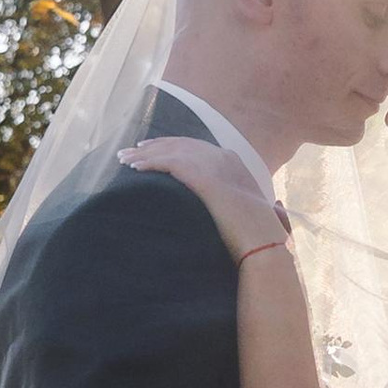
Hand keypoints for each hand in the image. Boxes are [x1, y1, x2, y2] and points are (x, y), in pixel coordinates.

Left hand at [120, 135, 284, 260]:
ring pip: (170, 151)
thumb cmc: (256, 236)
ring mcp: (214, 164)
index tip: (152, 149)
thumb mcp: (244, 210)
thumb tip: (222, 206)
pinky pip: (169, 163)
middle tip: (131, 152)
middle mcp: (223, 157)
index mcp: (233, 162)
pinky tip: (134, 168)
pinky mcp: (203, 177)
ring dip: (145, 155)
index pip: (195, 146)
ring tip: (124, 160)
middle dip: (153, 147)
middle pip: (180, 144)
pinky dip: (149, 163)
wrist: (262, 244)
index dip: (171, 146)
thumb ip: (230, 200)